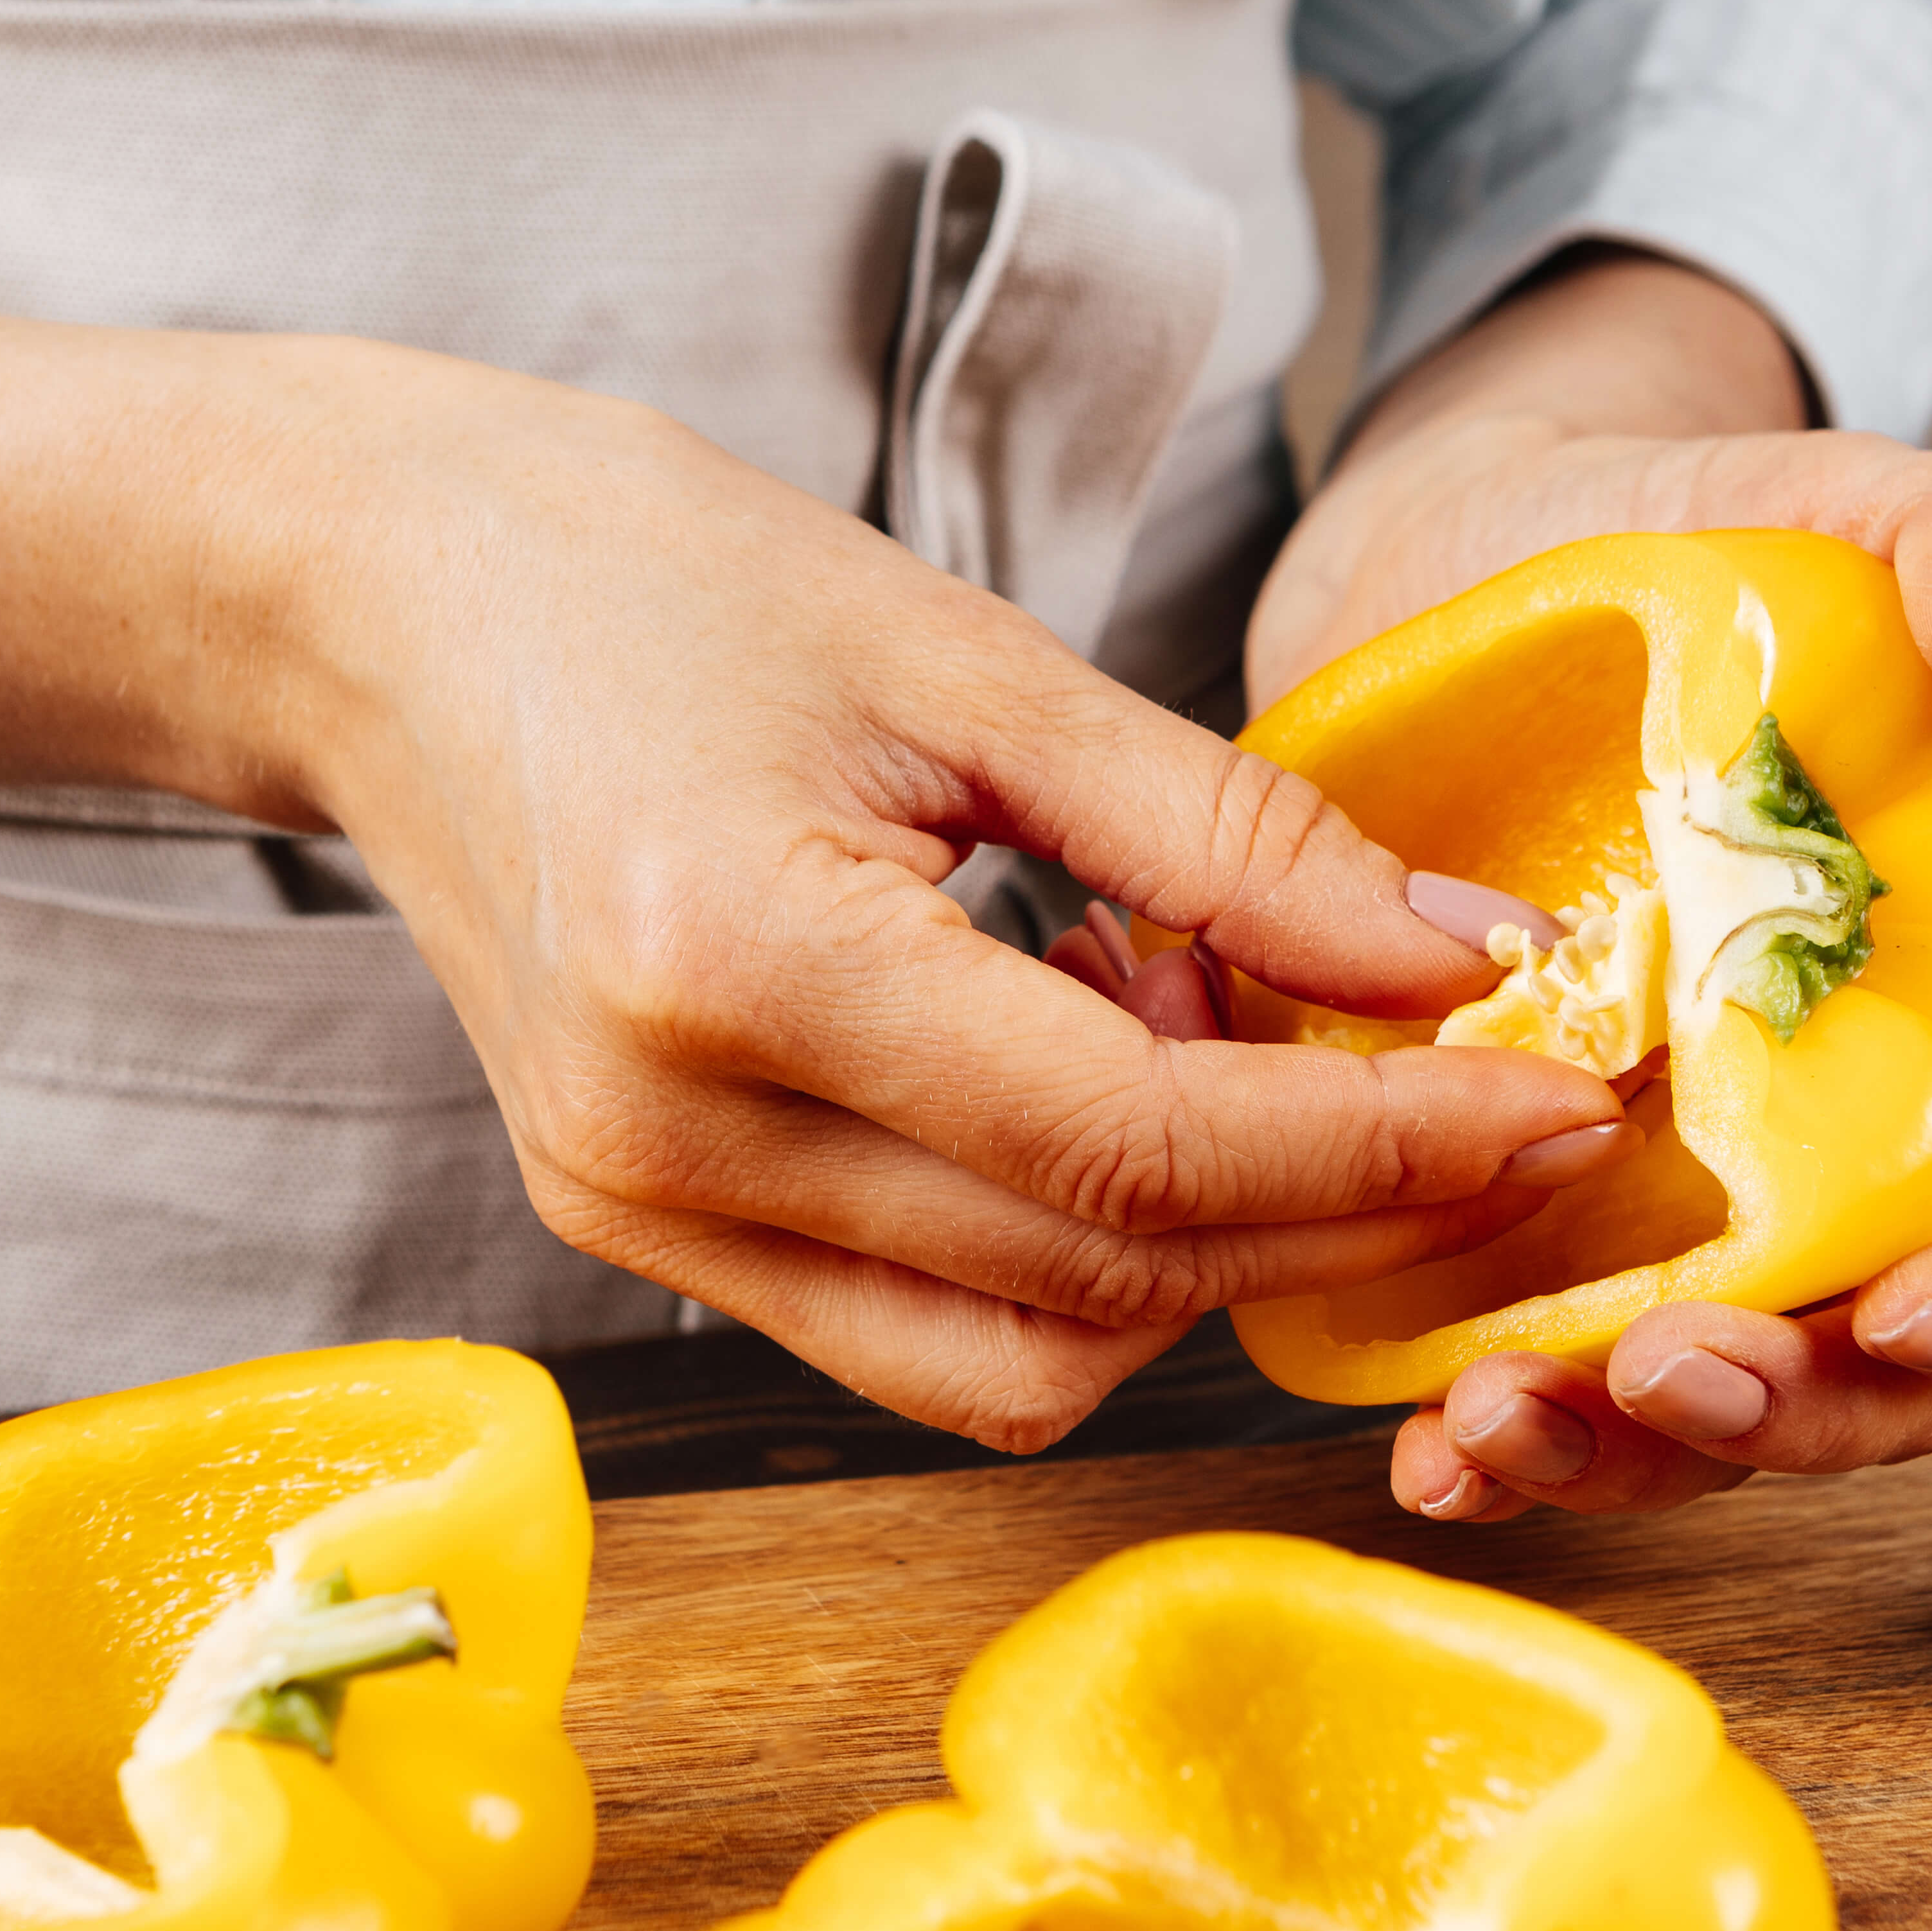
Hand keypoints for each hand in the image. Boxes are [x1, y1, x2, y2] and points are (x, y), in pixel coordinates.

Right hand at [0, 188, 1622, 1454]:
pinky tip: (1088, 1068)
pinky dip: (1069, 1243)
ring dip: (1190, 1240)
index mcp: (733, 958)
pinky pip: (927, 1330)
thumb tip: (1467, 968)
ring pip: (1022, 1357)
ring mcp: (636, 1214)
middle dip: (1322, 1202)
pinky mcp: (642, 1235)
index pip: (1131, 1146)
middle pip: (1097, 1282)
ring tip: (1201, 1023)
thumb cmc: (642, 573)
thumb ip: (1226, 833)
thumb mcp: (965, 656)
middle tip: (1434, 1049)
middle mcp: (665, 1139)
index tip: (1559, 1097)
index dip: (1379, 1144)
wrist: (371, 606)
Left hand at [1243, 251, 1931, 1519]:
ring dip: (1610, 1451)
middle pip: (1869, 1362)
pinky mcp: (1502, 1203)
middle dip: (1786, 1410)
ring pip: (1688, 1400)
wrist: (1448, 565)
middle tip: (1667, 1377)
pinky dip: (1476, 1423)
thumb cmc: (1665, 546)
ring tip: (1493, 1429)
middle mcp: (1818, 1140)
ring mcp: (1661, 1192)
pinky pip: (1514, 1358)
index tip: (1916, 1317)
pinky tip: (1415, 1440)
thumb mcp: (1813, 508)